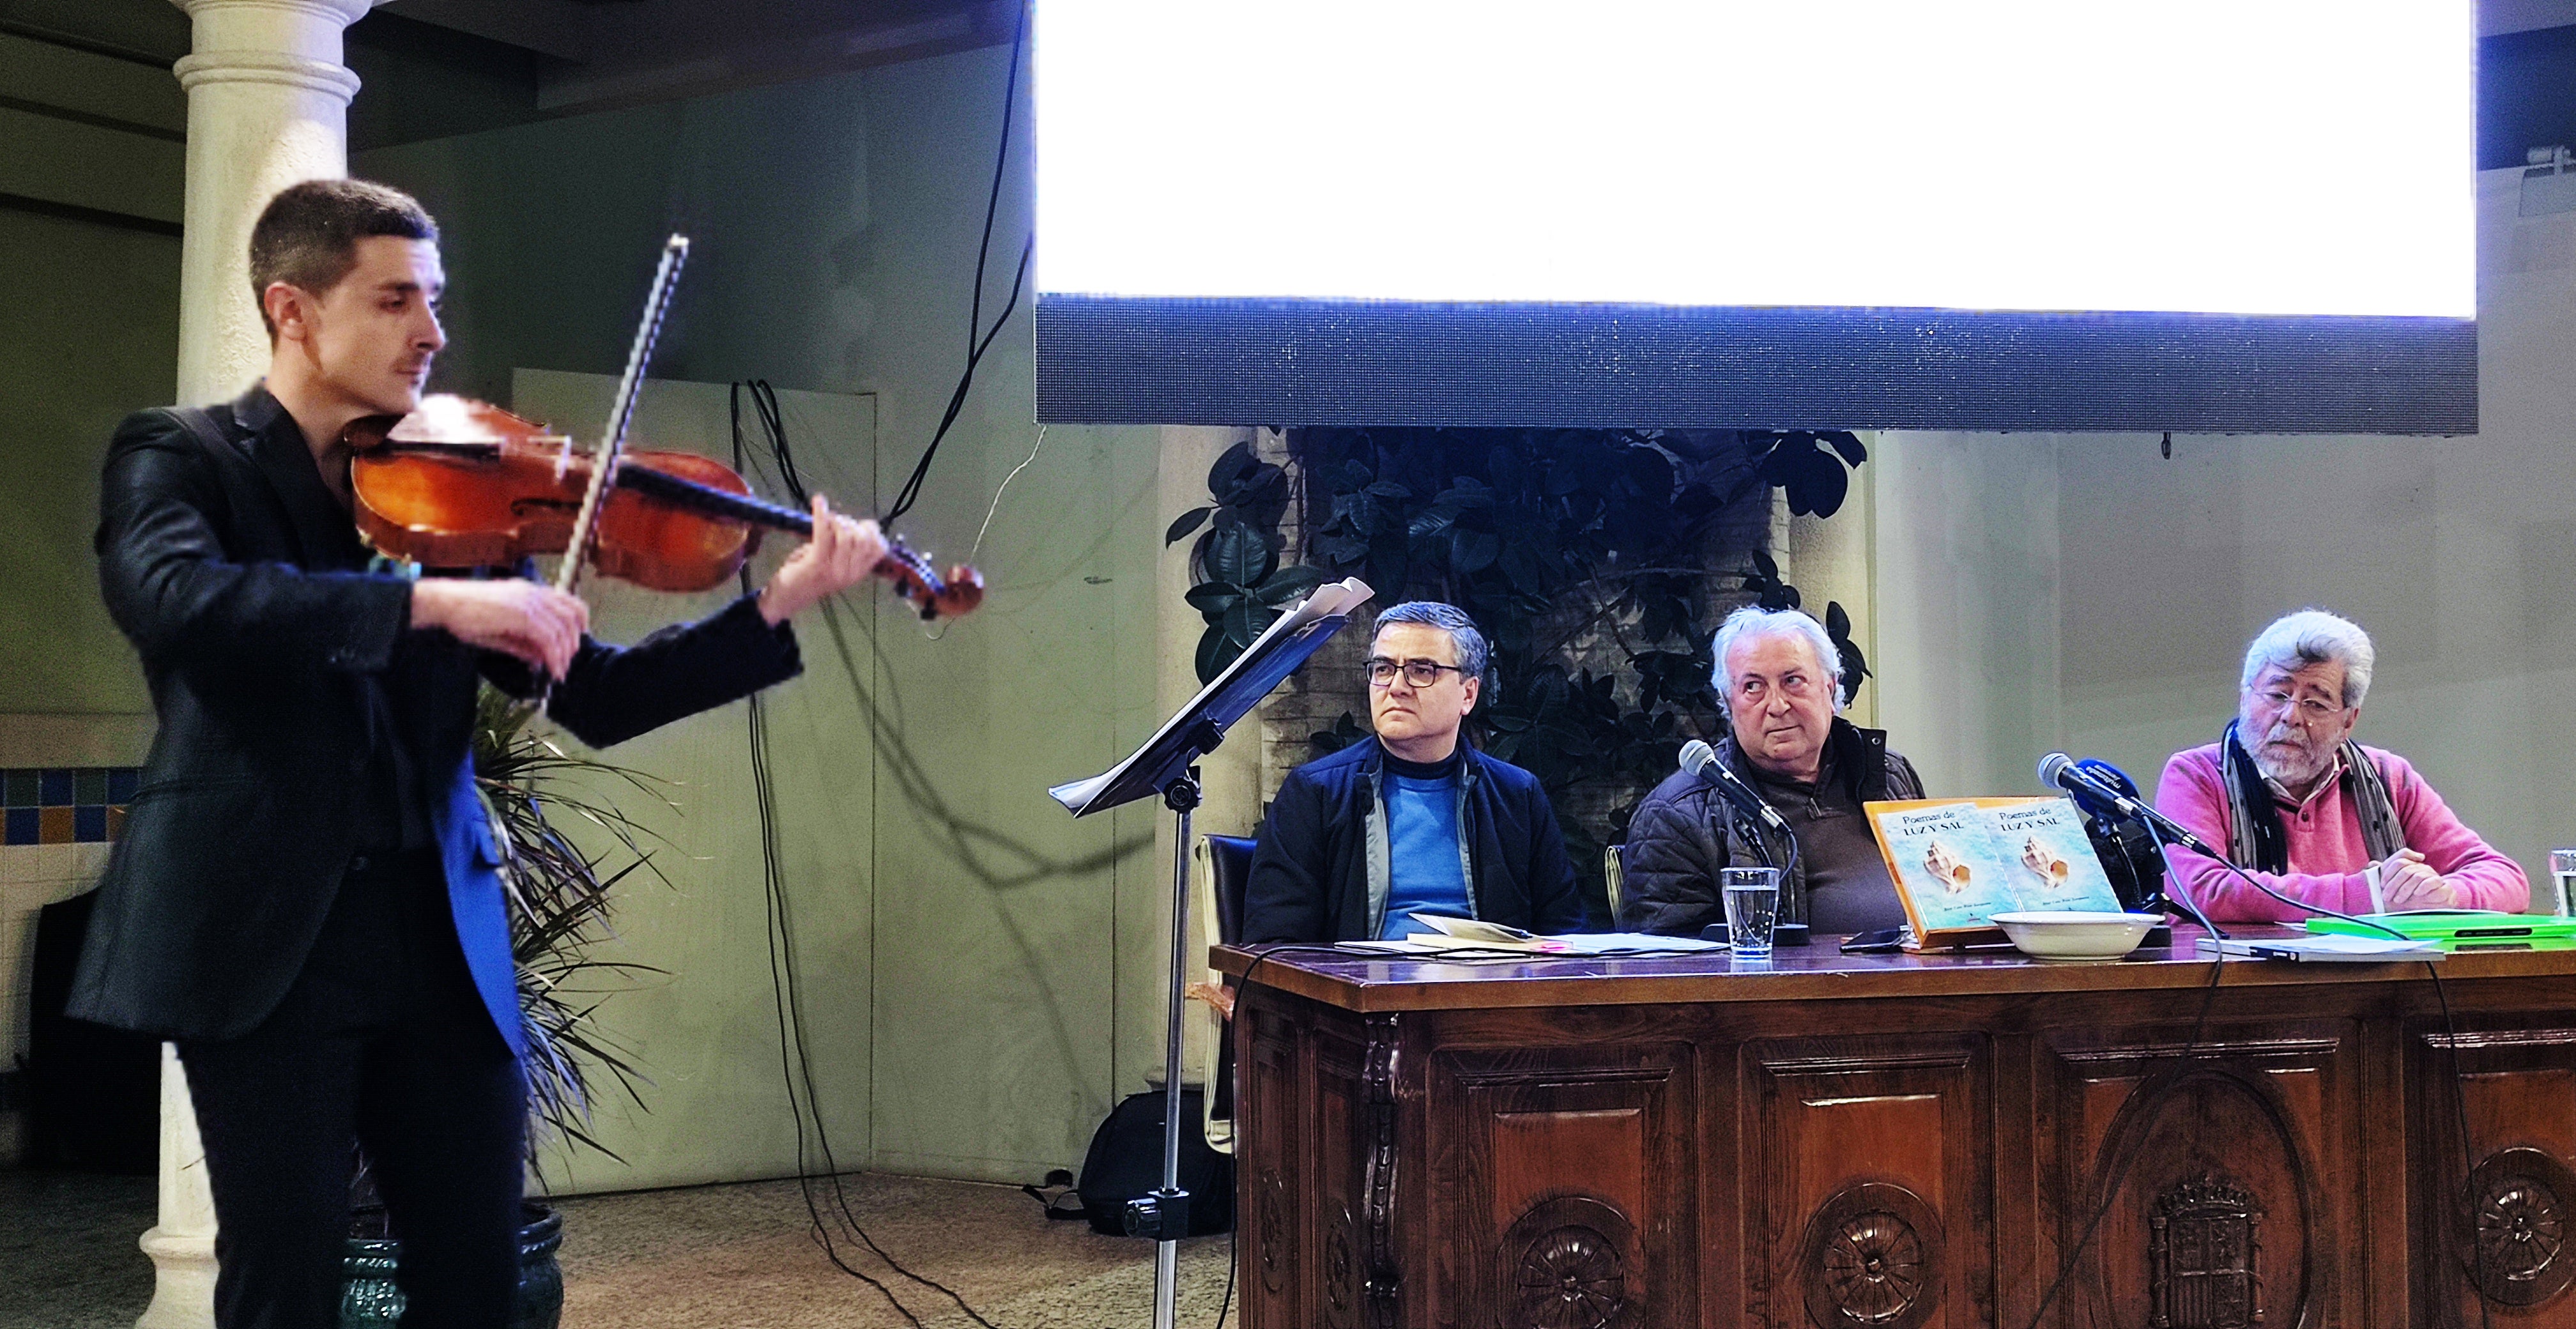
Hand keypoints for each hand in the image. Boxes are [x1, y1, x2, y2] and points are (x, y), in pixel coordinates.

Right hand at [411, 578, 588, 678]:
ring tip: (558, 672)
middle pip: (571, 617)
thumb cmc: (466, 614)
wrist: (443, 603)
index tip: (574, 644)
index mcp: (530, 591)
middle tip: (565, 664)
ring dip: (564, 654)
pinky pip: (547, 638)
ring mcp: (528, 601)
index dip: (580, 623)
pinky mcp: (521, 614)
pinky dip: (554, 657)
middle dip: (572, 644)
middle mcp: (533, 593)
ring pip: (562, 629)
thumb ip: (524, 642)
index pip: (569, 603)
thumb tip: (542, 659)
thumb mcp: (501, 629)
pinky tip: (551, 669)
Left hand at [758, 494, 887, 624]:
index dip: (871, 531)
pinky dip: (821, 514)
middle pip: (864, 538)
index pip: (880, 547)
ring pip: (847, 535)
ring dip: (837, 520)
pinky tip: (818, 501)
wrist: (787, 597)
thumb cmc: (809, 576)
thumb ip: (846, 548)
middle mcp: (851, 573)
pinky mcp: (817, 563)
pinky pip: (823, 533)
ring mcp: (835, 569)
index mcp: (858, 573)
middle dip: (852, 523)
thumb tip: (851, 522)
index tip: (857, 525)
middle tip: (836, 523)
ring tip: (827, 519)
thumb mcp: (835, 563)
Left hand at [2379, 849, 2455, 909]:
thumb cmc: (2414, 896)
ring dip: (2405, 889)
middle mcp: (2422, 868)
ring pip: (2417, 876)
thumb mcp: (2398, 887)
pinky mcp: (2444, 885)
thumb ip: (2386, 875)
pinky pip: (2432, 881)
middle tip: (2386, 897)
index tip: (2382, 885)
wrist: (2439, 905)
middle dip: (2393, 885)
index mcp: (2412, 866)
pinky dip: (2423, 887)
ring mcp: (2433, 875)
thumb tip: (2371, 864)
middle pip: (2405, 870)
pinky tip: (2416, 894)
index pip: (2399, 861)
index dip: (2388, 873)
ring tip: (2398, 900)